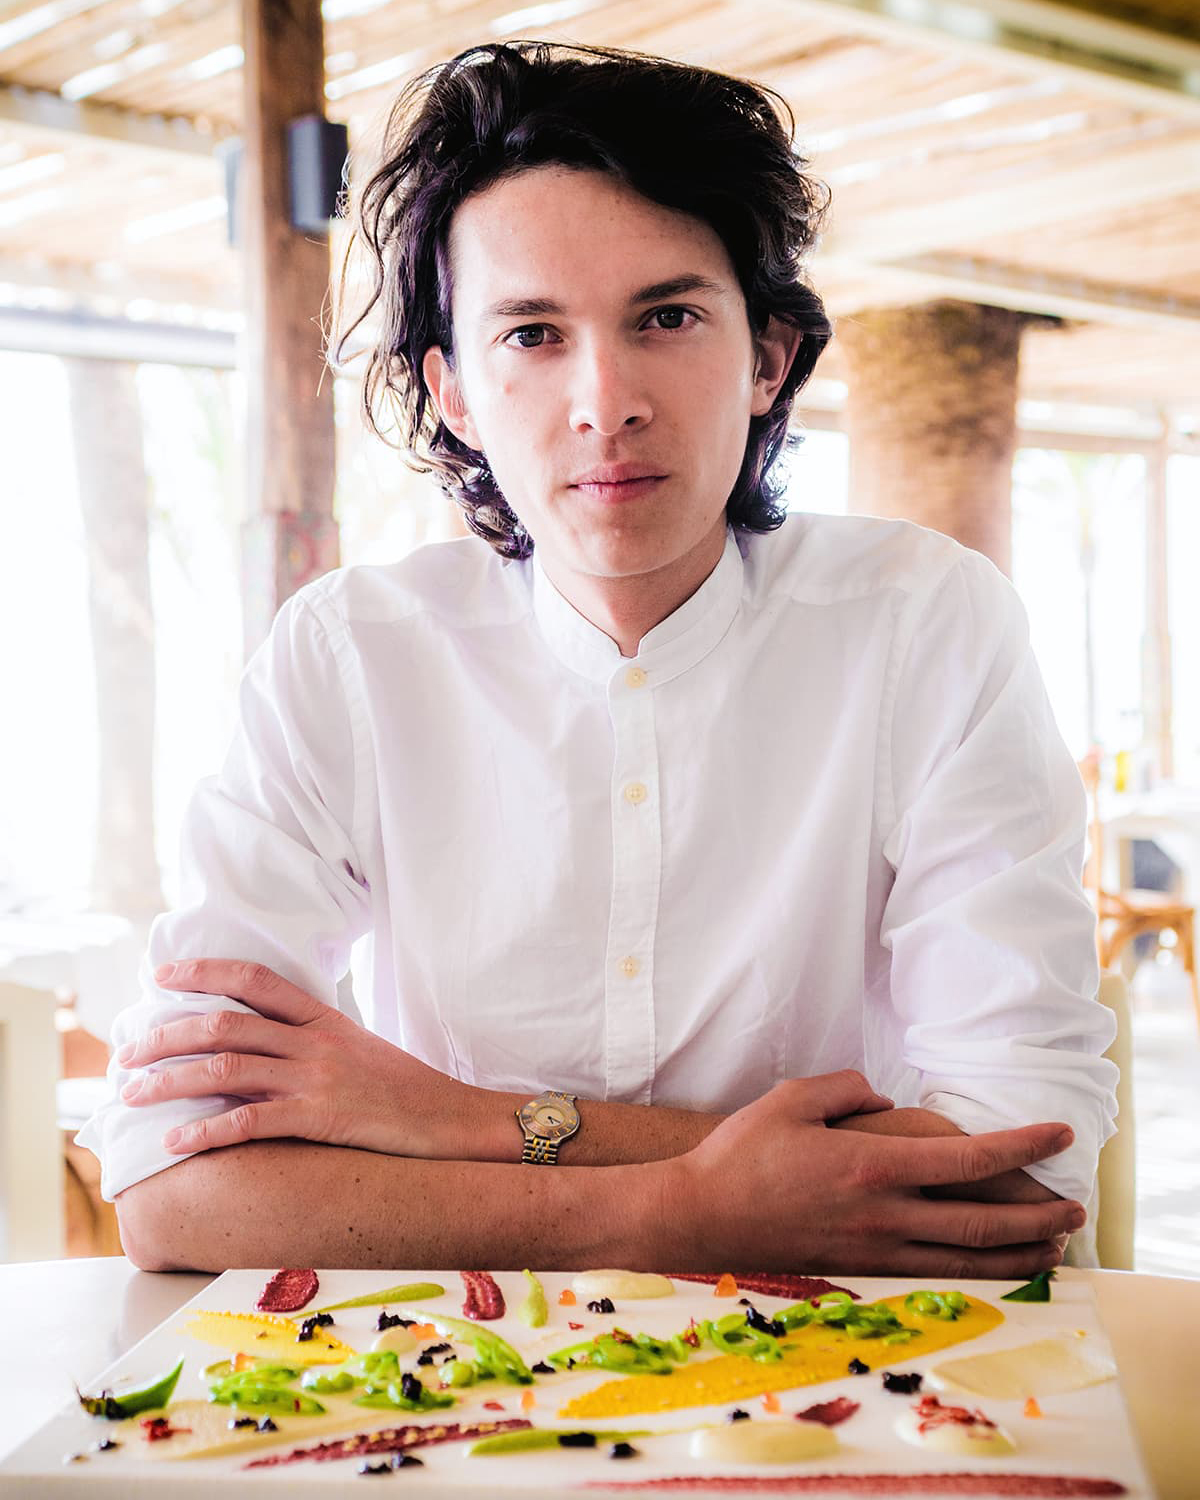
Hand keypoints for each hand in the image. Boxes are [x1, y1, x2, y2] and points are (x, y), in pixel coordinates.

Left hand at [116, 959, 478, 1159]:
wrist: (452, 1120)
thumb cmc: (404, 1090)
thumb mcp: (359, 1048)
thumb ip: (311, 1039)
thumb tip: (260, 1042)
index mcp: (323, 1018)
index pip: (255, 980)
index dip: (203, 973)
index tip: (161, 977)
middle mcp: (315, 1042)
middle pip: (224, 1025)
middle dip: (166, 1036)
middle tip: (127, 1053)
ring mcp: (317, 1079)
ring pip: (226, 1071)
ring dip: (170, 1081)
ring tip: (132, 1095)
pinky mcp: (321, 1120)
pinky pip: (250, 1123)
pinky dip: (206, 1132)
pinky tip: (175, 1142)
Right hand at [665, 1071, 1085, 1277]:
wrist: (700, 1220)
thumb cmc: (742, 1154)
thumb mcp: (792, 1098)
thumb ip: (846, 1087)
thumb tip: (884, 1098)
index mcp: (874, 1165)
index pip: (971, 1160)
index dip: (1025, 1147)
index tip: (1060, 1135)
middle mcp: (885, 1215)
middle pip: (984, 1221)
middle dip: (1039, 1214)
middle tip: (1076, 1206)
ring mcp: (875, 1251)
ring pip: (967, 1261)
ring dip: (1019, 1255)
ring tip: (1054, 1247)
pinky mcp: (861, 1273)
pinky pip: (933, 1277)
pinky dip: (976, 1276)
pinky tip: (992, 1270)